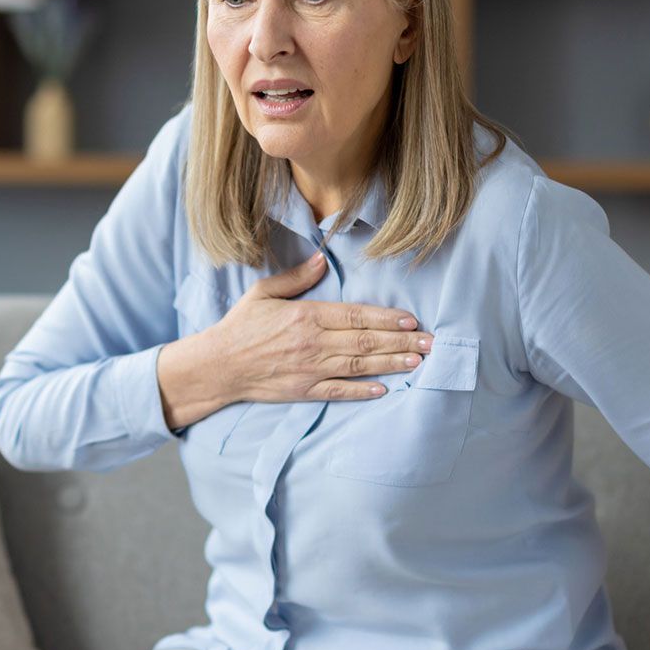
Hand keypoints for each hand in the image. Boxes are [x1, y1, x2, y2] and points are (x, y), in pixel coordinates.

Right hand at [211, 249, 430, 404]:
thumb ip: (297, 277)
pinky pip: (339, 391)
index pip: (356, 315)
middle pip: (365, 340)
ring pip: (359, 365)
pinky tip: (385, 389)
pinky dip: (363, 391)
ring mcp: (310, 369)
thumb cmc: (240, 326)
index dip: (386, 317)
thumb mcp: (264, 292)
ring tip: (417, 361)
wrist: (218, 365)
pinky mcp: (304, 391)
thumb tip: (322, 258)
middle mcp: (313, 343)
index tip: (411, 319)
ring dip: (391, 363)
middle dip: (401, 341)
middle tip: (430, 342)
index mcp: (306, 315)